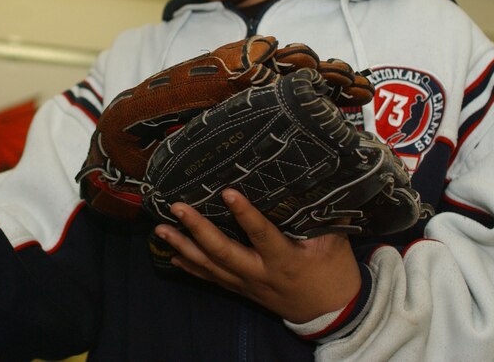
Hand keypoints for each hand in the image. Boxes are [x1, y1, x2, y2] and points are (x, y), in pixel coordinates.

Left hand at [153, 189, 360, 323]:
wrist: (332, 314)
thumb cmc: (334, 272)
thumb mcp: (333, 242)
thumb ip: (318, 215)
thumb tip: (311, 180)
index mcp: (284, 259)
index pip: (261, 235)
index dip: (244, 214)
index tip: (227, 192)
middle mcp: (259, 273)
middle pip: (223, 252)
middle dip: (197, 229)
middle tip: (177, 208)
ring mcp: (246, 283)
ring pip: (209, 266)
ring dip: (182, 246)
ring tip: (160, 229)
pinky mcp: (241, 289)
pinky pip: (211, 278)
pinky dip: (190, 266)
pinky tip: (171, 254)